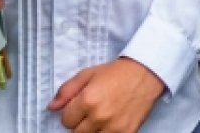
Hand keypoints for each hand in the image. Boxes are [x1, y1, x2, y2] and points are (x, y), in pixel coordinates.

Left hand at [49, 57, 164, 132]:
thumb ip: (67, 90)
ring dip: (94, 129)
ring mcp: (114, 127)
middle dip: (81, 122)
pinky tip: (112, 121)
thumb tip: (51, 107)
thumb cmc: (117, 72)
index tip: (81, 106)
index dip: (72, 113)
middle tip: (93, 110)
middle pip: (76, 132)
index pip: (65, 121)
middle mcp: (100, 115)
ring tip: (103, 116)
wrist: (148, 72)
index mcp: (88, 100)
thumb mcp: (89, 74)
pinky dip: (107, 132)